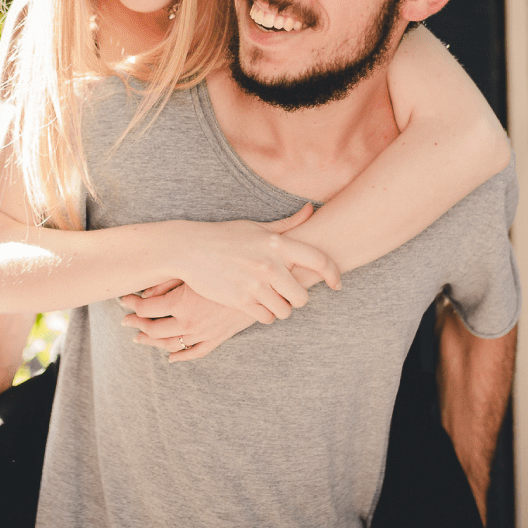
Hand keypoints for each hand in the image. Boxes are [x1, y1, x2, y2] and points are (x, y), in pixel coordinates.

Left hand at [120, 282, 255, 361]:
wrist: (261, 281)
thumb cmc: (227, 267)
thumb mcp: (195, 271)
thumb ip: (168, 282)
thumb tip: (145, 293)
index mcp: (181, 303)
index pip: (146, 308)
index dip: (132, 304)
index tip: (125, 300)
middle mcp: (190, 322)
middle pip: (154, 330)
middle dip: (137, 324)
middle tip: (127, 320)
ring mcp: (204, 333)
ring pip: (170, 344)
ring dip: (152, 342)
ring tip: (139, 337)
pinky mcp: (218, 338)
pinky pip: (195, 353)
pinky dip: (180, 356)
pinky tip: (170, 357)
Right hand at [167, 205, 339, 324]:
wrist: (190, 248)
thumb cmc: (225, 236)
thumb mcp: (257, 227)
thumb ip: (288, 224)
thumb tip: (312, 209)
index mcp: (277, 243)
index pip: (319, 260)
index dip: (334, 273)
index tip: (337, 284)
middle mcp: (269, 264)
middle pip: (303, 296)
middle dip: (297, 298)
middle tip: (288, 293)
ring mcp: (255, 284)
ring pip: (285, 311)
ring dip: (281, 309)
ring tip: (272, 300)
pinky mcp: (240, 300)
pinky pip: (267, 318)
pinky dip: (266, 315)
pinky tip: (258, 305)